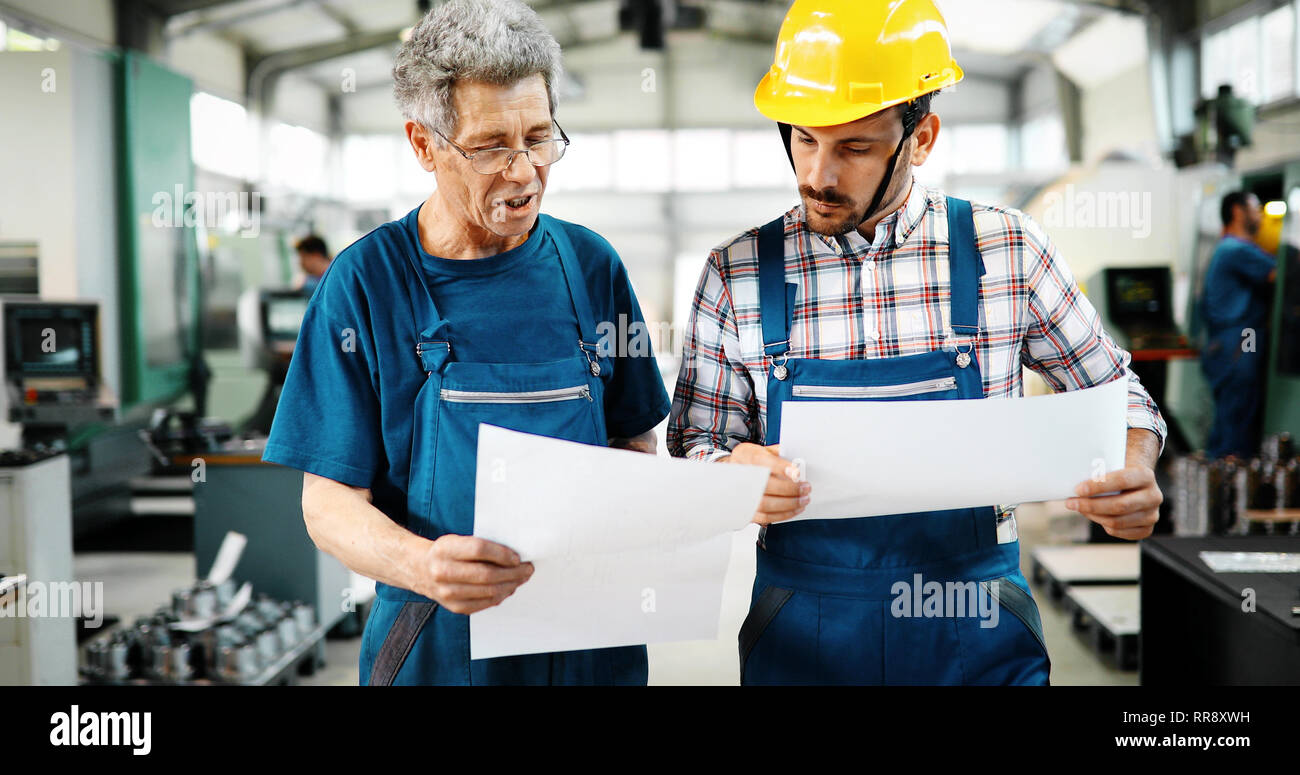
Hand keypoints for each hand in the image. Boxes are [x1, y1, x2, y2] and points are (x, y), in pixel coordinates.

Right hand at [414, 534, 533, 613]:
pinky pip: (483, 604)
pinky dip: (500, 596)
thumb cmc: (445, 552)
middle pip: (486, 574)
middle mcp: (443, 571)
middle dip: (513, 572)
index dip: (502, 554)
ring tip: (521, 579)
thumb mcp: (456, 540)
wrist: (419, 569)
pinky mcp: (453, 607)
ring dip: (510, 586)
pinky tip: (508, 589)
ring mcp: (447, 592)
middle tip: (527, 569)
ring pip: (488, 591)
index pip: (479, 550)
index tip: (517, 557)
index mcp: (445, 549)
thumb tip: (513, 555)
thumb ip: (479, 546)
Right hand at [719, 442, 809, 524]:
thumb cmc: (753, 461)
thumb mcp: (765, 449)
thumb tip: (798, 461)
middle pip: (764, 485)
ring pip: (764, 504)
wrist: (736, 471)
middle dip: (789, 489)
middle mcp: (741, 475)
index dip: (780, 467)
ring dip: (788, 504)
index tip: (797, 473)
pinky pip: (764, 517)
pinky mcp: (746, 510)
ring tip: (803, 500)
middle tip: (805, 488)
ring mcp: (741, 494)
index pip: (761, 461)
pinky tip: (794, 509)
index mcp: (746, 455)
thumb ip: (780, 453)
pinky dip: (783, 515)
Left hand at [1066, 465, 1161, 539]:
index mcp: (1146, 475)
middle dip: (1091, 505)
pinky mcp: (1146, 529)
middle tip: (1070, 503)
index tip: (1078, 489)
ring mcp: (1152, 514)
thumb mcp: (1111, 466)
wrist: (1135, 482)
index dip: (1099, 486)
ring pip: (1117, 521)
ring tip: (1079, 508)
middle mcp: (1153, 496)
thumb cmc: (1117, 473)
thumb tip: (1072, 483)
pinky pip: (1119, 532)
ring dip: (1093, 516)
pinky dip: (1103, 525)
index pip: (1122, 480)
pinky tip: (1094, 516)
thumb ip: (1098, 472)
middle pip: (1120, 505)